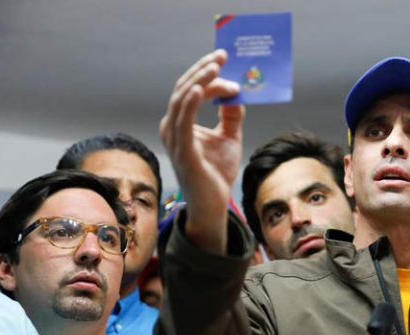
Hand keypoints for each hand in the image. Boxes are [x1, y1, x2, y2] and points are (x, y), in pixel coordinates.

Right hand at [160, 50, 243, 252]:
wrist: (214, 204)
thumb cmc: (216, 172)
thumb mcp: (229, 136)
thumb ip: (231, 114)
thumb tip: (237, 92)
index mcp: (181, 122)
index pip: (192, 89)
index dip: (207, 72)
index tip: (224, 59)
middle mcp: (172, 127)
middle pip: (185, 89)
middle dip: (203, 70)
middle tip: (222, 56)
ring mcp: (175, 139)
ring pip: (182, 100)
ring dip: (200, 81)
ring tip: (216, 67)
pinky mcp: (182, 152)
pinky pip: (183, 123)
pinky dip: (191, 103)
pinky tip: (202, 89)